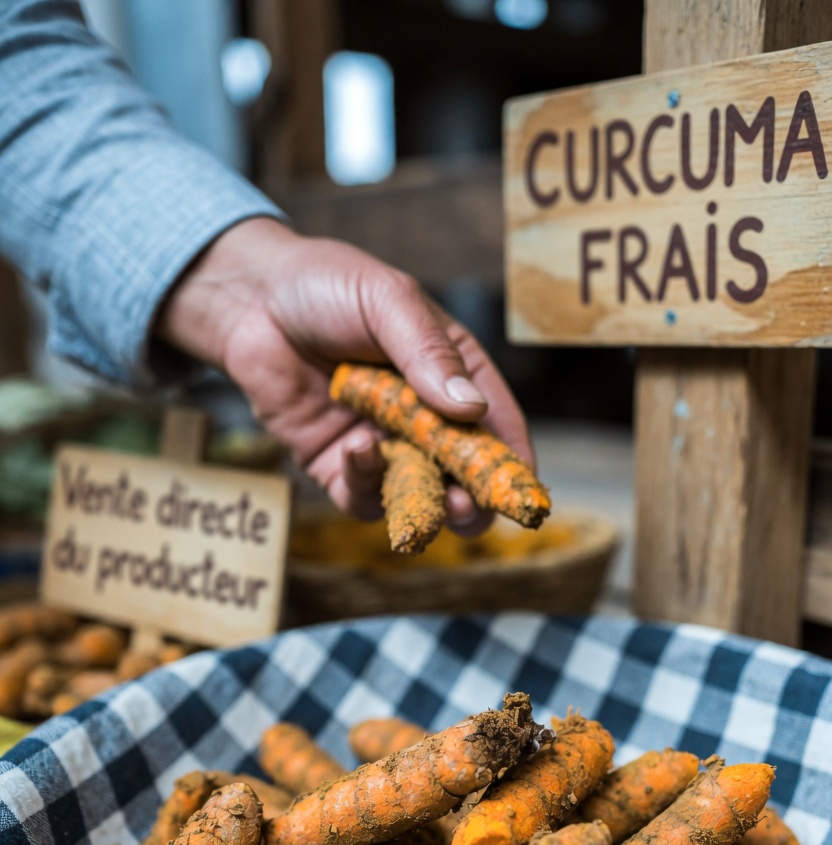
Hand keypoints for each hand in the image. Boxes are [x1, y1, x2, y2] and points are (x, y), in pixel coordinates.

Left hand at [155, 217, 533, 533]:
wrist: (248, 299)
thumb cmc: (325, 286)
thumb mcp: (388, 301)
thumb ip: (428, 353)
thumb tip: (470, 408)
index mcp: (451, 371)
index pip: (495, 422)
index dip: (511, 459)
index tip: (521, 487)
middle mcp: (422, 415)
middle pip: (462, 472)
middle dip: (472, 497)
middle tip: (470, 507)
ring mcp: (381, 443)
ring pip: (416, 494)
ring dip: (426, 504)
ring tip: (433, 502)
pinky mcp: (337, 464)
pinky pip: (361, 495)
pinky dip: (365, 483)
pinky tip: (358, 451)